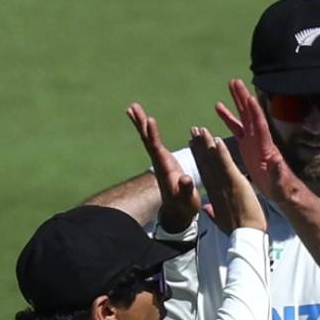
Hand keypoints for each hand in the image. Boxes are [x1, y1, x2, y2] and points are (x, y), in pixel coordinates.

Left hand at [127, 102, 200, 232]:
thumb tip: (185, 179)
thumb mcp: (187, 200)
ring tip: (132, 108)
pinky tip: (145, 121)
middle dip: (141, 124)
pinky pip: (153, 141)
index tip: (149, 120)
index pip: (156, 149)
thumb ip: (186, 189)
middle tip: (132, 107)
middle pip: (147, 140)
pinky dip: (148, 130)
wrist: (178, 211)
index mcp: (165, 169)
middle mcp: (159, 162)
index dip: (153, 135)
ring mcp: (159, 160)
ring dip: (141, 123)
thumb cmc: (184, 205)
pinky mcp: (162, 160)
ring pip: (148, 139)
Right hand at [189, 126, 266, 233]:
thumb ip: (213, 212)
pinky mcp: (235, 183)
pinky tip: (216, 140)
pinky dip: (222, 152)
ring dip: (207, 144)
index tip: (193, 145)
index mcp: (214, 194)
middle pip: (205, 162)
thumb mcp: (221, 221)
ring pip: (214, 160)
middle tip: (193, 130)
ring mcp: (225, 183)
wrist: (245, 235)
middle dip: (199, 146)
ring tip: (200, 130)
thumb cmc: (237, 230)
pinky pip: (227, 164)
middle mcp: (216, 186)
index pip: (204, 172)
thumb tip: (206, 209)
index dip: (199, 158)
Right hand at [215, 79, 306, 206]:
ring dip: (236, 101)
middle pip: (250, 114)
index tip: (248, 96)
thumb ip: (277, 170)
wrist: (280, 190)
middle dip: (243, 98)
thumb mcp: (278, 180)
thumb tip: (276, 159)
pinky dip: (228, 117)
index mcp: (266, 146)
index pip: (259, 125)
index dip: (254, 112)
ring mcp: (252, 140)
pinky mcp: (246, 145)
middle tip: (235, 81)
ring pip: (243, 117)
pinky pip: (235, 128)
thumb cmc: (281, 186)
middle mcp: (259, 139)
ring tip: (230, 85)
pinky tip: (219, 108)